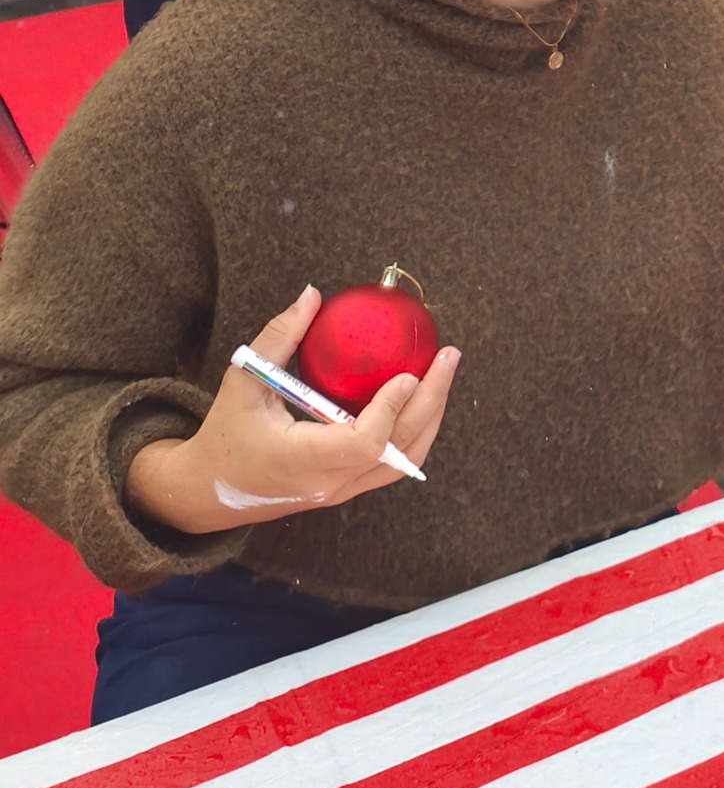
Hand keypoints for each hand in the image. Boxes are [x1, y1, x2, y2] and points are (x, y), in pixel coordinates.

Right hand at [125, 285, 460, 536]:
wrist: (210, 493)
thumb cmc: (225, 433)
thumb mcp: (243, 380)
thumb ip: (279, 338)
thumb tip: (312, 294)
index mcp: (301, 460)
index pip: (363, 443)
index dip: (390, 410)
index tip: (408, 374)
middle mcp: (329, 483)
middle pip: (399, 451)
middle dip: (432, 402)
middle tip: (449, 357)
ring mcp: (341, 491)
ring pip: (404, 462)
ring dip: (431, 418)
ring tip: (444, 375)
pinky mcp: (346, 489)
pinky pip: (393, 465)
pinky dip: (414, 432)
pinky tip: (423, 398)